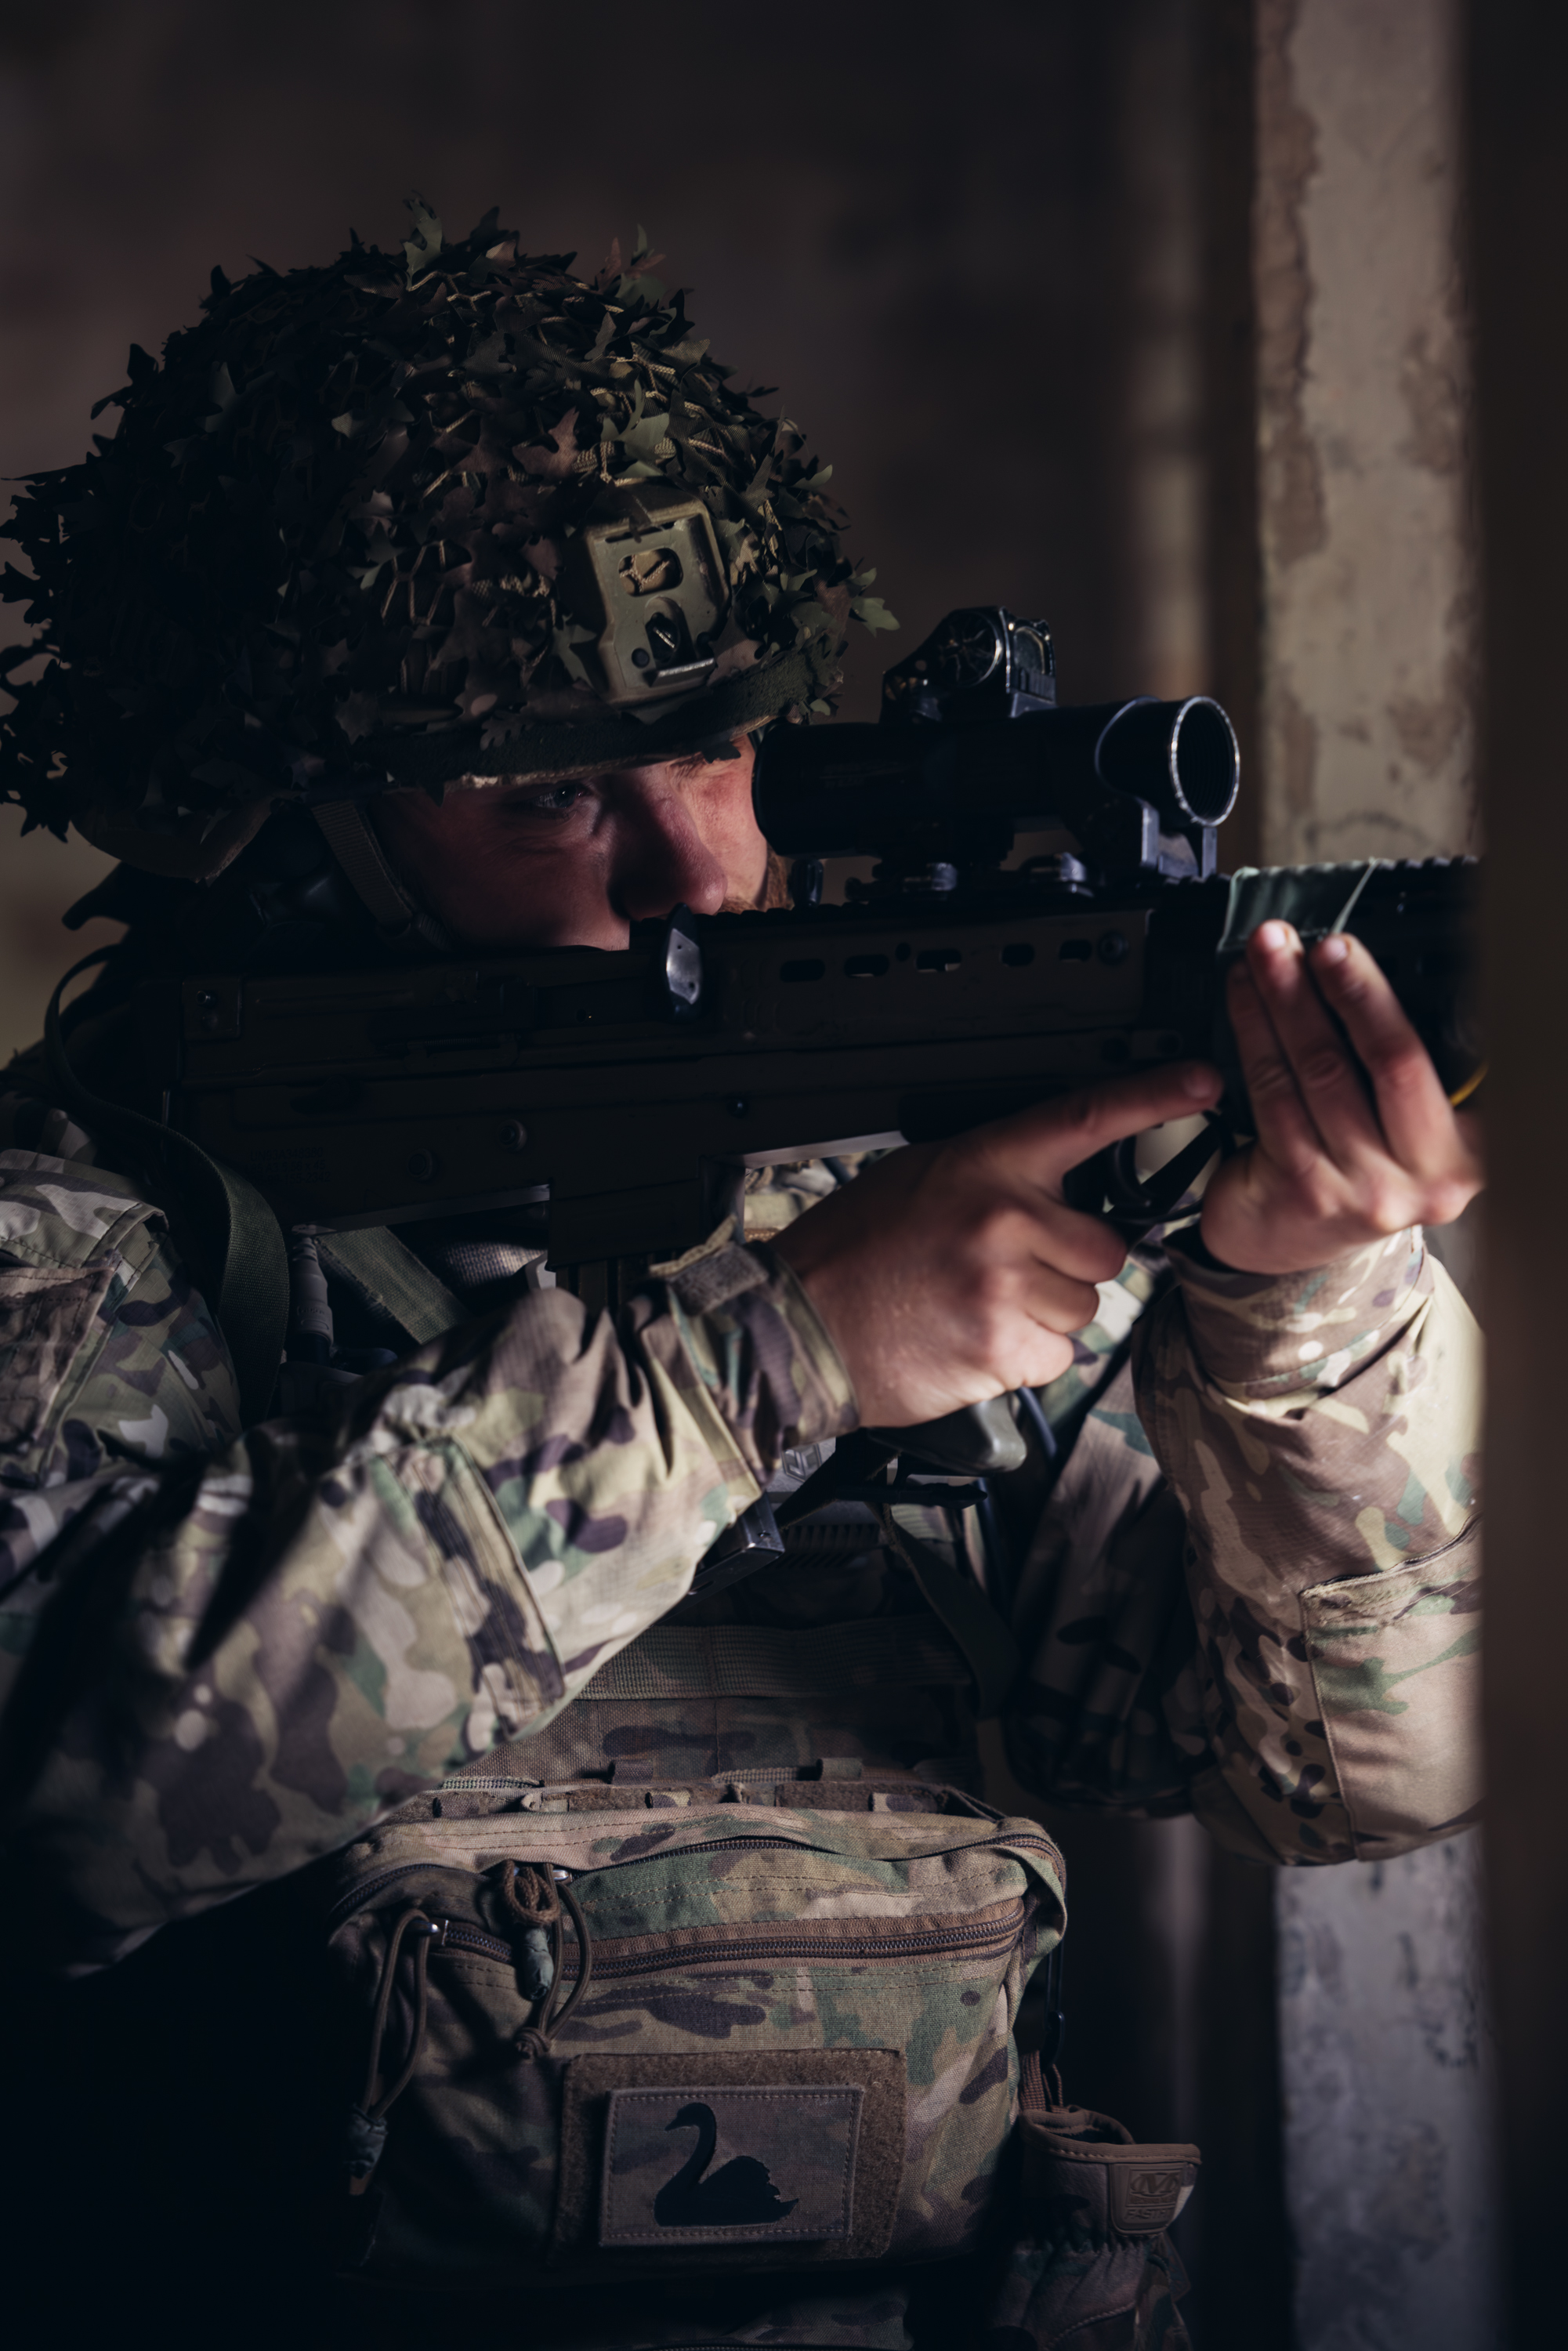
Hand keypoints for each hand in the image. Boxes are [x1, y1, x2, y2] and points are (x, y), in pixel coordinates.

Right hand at [772, 1064, 1221, 1425]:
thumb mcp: (921, 1178)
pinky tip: (976, 1338)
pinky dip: (1026, 1356)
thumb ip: (998, 1176)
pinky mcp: (1003, 1350)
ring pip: (1087, 1307)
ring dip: (1048, 1313)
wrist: (799, 1325)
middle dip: (1071, 1264)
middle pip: (1106, 1246)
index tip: (1203, 1083)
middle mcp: (1005, 1220)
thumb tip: (1061, 1188)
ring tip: (980, 1305)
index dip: (1153, 1098)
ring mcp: (1006, 1287)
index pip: (1086, 1118)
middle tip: (1009, 1268)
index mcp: (985, 1164)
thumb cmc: (854, 1252)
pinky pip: (1060, 1356)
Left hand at [1199, 921, 1483, 1274]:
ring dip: (1290, 1000)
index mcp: (1469, 1152)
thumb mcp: (1405, 1129)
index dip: (1403, 1002)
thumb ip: (1404, 1071)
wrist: (1282, 1244)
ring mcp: (1364, 1190)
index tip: (1362, 955)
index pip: (1449, 1062)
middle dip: (1352, 988)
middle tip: (1320, 943)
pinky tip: (1243, 998)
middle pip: (1393, 1060)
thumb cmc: (1350, 1170)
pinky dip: (1255, 1033)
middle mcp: (1427, 1179)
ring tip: (1270, 954)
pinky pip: (1275, 1093)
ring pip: (1323, 1071)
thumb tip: (1367, 974)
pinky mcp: (1304, 1190)